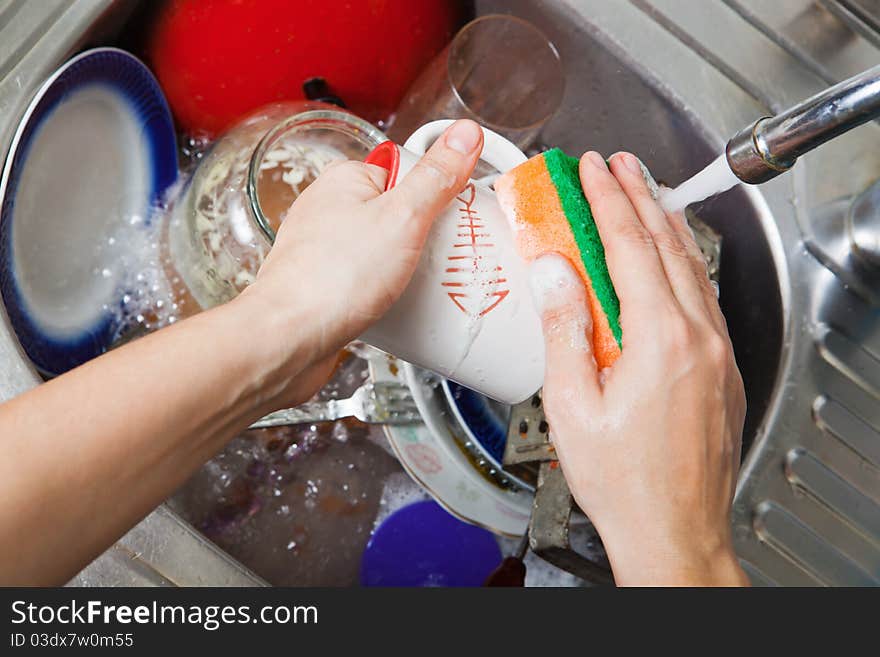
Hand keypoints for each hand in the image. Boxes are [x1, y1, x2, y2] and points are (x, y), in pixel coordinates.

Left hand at [235, 119, 482, 403]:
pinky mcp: (328, 284)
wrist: (288, 341)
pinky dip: (389, 292)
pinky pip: (371, 280)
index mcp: (347, 179)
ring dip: (409, 269)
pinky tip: (401, 305)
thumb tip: (464, 134)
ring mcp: (328, 249)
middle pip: (400, 212)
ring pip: (386, 250)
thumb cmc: (333, 279)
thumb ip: (435, 176)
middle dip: (427, 238)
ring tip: (427, 286)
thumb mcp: (402, 218)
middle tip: (447, 259)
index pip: (408, 170)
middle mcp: (331, 209)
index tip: (458, 217)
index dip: (438, 195)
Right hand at [530, 151, 747, 585]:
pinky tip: (668, 265)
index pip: (630, 249)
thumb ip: (564, 331)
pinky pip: (704, 301)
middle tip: (620, 165)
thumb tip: (553, 273)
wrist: (673, 532)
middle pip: (668, 248)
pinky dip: (682, 268)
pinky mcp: (722, 373)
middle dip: (641, 197)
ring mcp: (717, 356)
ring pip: (693, 271)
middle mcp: (699, 340)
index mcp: (660, 341)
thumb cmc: (624, 482)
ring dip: (665, 228)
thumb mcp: (572, 406)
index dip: (608, 201)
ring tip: (643, 197)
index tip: (592, 170)